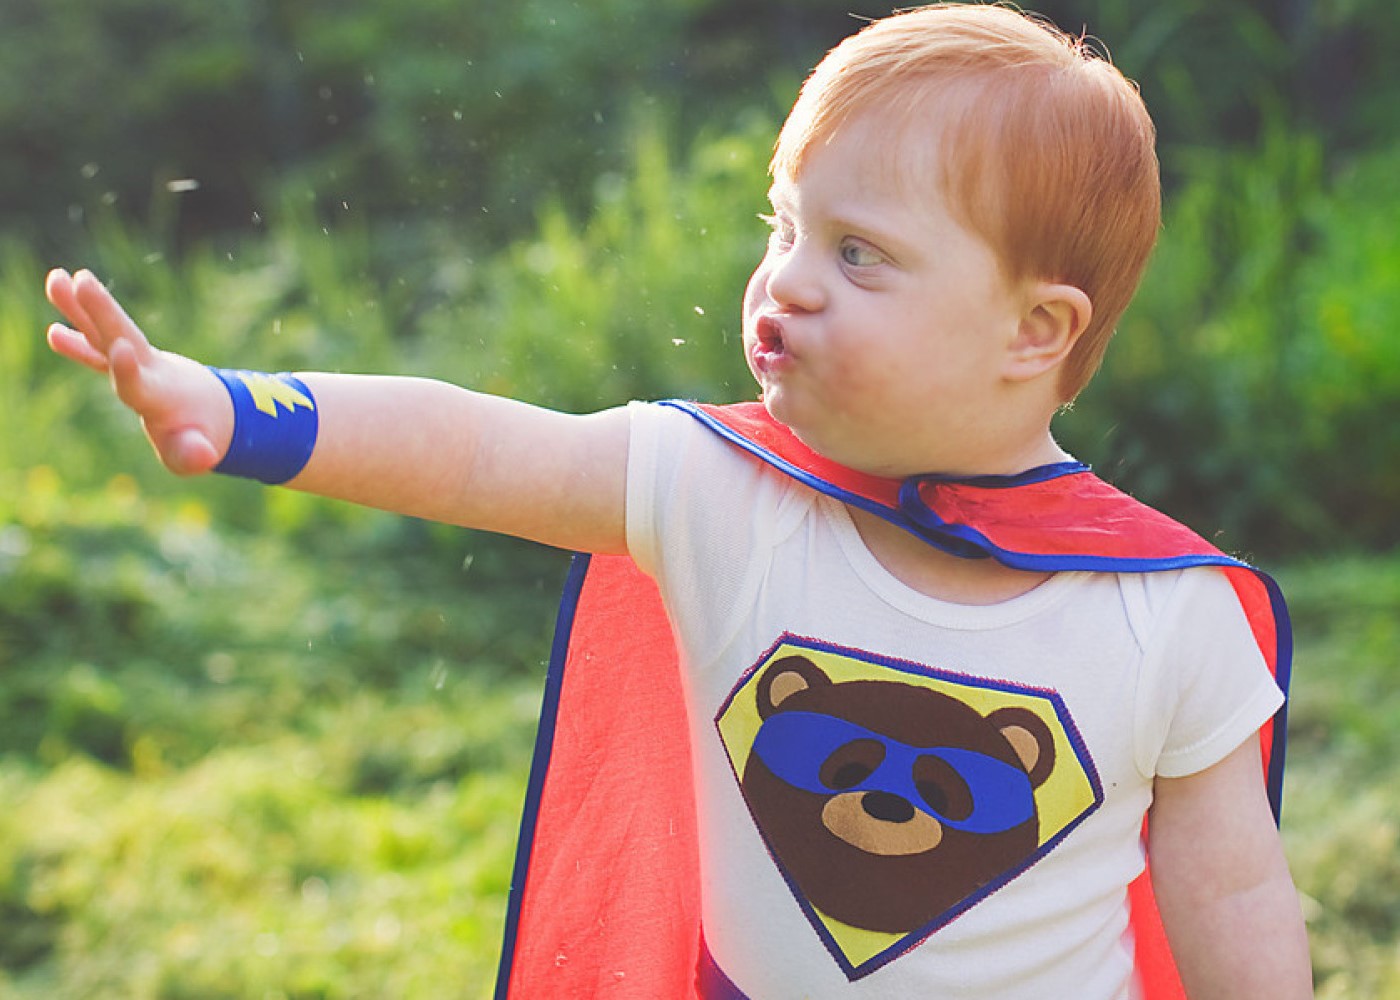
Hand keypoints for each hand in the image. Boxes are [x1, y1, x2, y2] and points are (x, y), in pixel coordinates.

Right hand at [46, 268, 232, 474]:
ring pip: (106, 333)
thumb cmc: (203, 438)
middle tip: (81, 280)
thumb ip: (195, 454)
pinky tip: (52, 331)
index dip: (129, 371)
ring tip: (57, 278)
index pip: (140, 383)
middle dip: (103, 312)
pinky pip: (98, 351)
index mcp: (162, 396)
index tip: (120, 348)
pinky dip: (79, 341)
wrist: (216, 411)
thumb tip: (202, 457)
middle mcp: (149, 371)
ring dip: (82, 308)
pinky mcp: (129, 365)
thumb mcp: (199, 453)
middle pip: (123, 338)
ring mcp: (138, 364)